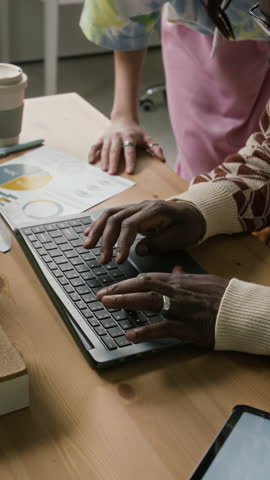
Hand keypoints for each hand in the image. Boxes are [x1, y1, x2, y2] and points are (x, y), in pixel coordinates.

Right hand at [83, 200, 205, 263]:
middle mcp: (141, 206)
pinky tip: (89, 234)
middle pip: (116, 218)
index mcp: (155, 211)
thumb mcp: (180, 237)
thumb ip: (159, 243)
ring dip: (97, 230)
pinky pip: (111, 215)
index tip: (119, 260)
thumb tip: (138, 250)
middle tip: (102, 260)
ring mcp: (135, 208)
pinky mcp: (131, 213)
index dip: (122, 243)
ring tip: (87, 246)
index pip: (131, 224)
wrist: (193, 212)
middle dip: (106, 240)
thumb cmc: (188, 226)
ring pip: (110, 214)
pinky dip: (98, 224)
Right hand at [88, 119, 164, 174]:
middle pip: (115, 150)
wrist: (123, 118)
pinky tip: (91, 162)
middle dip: (114, 162)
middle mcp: (117, 137)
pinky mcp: (101, 138)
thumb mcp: (147, 138)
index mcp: (129, 137)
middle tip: (112, 174)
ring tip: (104, 171)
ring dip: (104, 160)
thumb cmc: (136, 132)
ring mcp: (108, 137)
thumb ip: (155, 148)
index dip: (130, 161)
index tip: (130, 171)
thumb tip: (162, 159)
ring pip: (105, 149)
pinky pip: (95, 146)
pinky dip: (92, 153)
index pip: (129, 150)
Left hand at [97, 272, 228, 347]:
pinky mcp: (188, 327)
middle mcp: (177, 291)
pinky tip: (130, 335)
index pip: (147, 277)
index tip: (111, 286)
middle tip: (101, 295)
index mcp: (179, 281)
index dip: (126, 282)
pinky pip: (163, 328)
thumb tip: (175, 270)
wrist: (241, 309)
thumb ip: (185, 277)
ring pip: (149, 301)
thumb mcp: (203, 280)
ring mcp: (181, 308)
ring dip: (125, 302)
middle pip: (143, 286)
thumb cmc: (223, 295)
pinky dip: (145, 331)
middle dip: (119, 289)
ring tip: (107, 305)